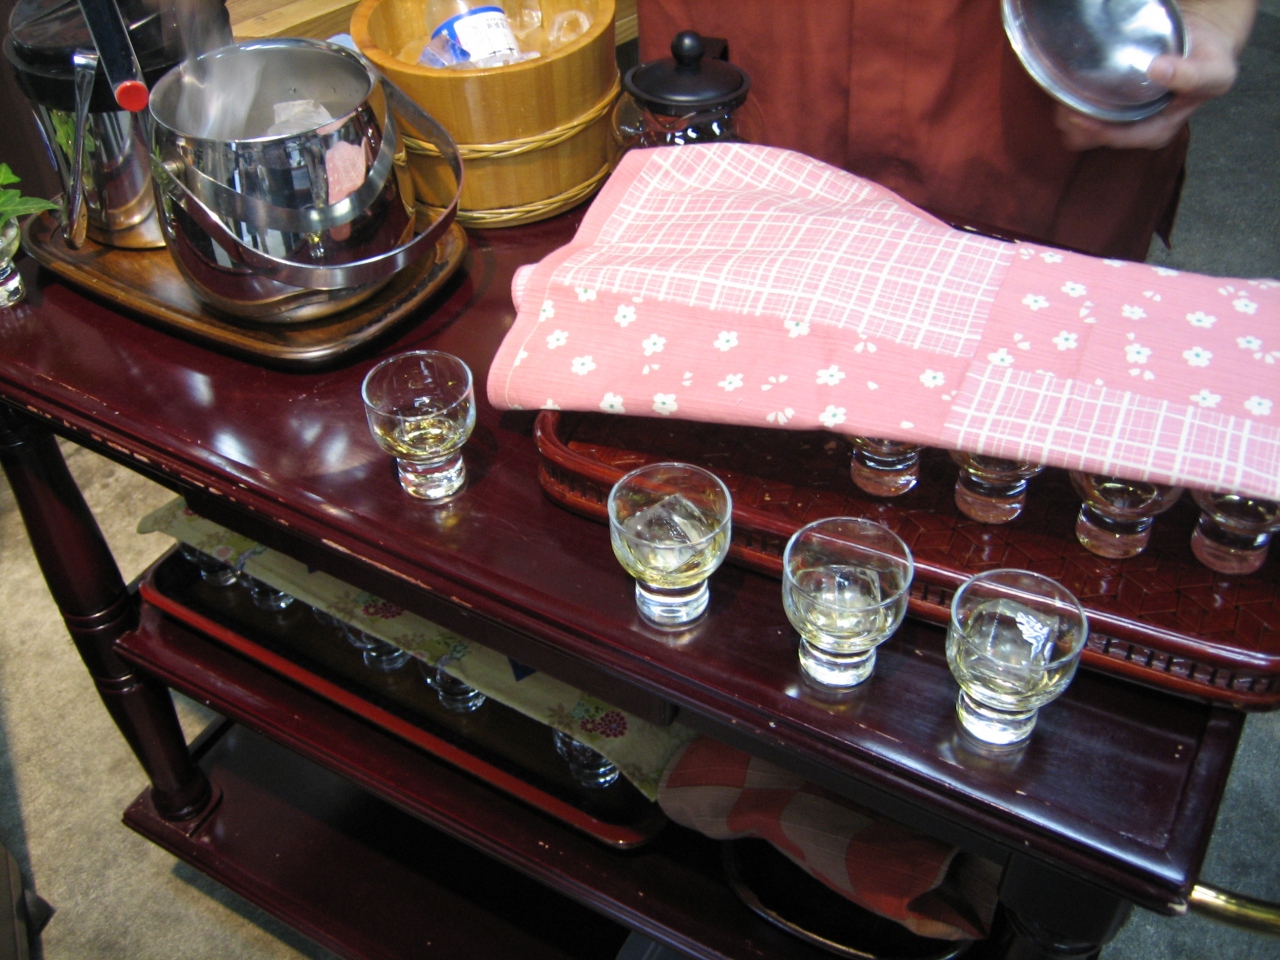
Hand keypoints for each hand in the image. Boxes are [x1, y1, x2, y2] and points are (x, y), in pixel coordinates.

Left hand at [1054, 0, 1256, 149]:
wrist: (1201, 46)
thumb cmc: (1209, 62)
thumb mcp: (1213, 72)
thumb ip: (1191, 75)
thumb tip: (1158, 70)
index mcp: (1157, 131)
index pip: (1117, 138)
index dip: (1093, 129)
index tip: (1074, 114)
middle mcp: (1135, 131)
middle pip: (1091, 139)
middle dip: (1074, 124)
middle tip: (1063, 100)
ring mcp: (1120, 122)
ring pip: (1079, 132)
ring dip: (1067, 116)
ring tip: (1061, 95)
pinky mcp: (1109, 110)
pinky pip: (1078, 116)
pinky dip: (1069, 106)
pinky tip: (1066, 91)